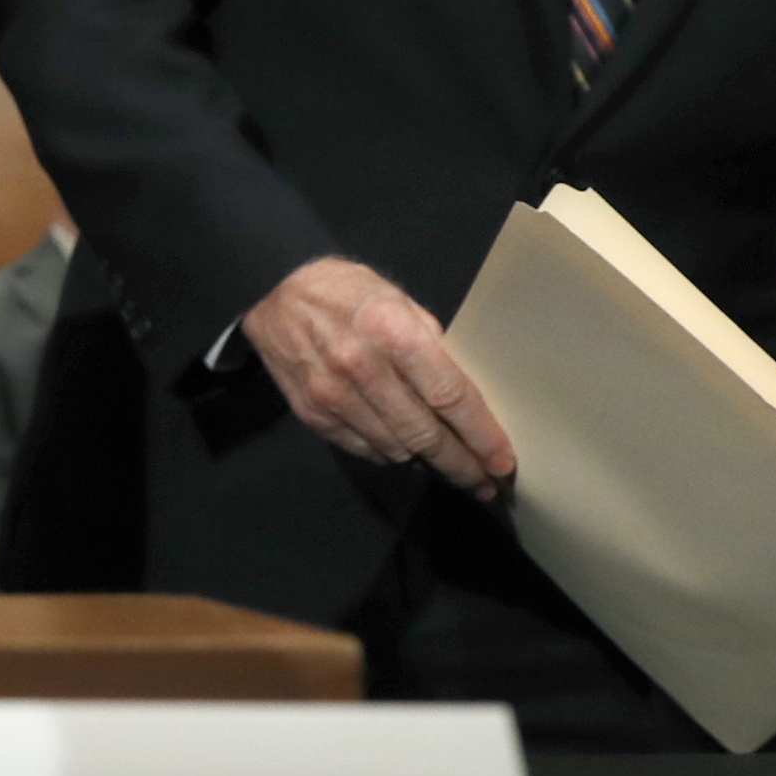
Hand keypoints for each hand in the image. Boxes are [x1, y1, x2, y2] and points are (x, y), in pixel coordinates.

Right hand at [242, 256, 518, 501]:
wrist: (273, 291)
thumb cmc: (347, 291)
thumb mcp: (400, 300)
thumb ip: (432, 346)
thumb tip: (464, 396)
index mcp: (392, 331)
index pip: (449, 396)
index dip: (481, 435)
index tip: (502, 461)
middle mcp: (361, 368)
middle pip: (425, 434)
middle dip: (462, 465)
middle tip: (487, 484)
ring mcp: (332, 395)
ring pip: (396, 449)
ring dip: (428, 464)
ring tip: (452, 469)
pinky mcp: (312, 413)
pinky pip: (363, 449)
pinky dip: (390, 454)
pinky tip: (407, 452)